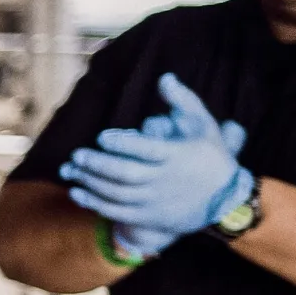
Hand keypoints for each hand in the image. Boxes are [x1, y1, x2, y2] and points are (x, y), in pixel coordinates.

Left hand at [61, 73, 250, 240]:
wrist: (225, 201)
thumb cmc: (210, 157)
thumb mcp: (204, 125)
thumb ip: (183, 101)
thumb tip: (164, 77)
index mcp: (177, 156)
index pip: (147, 150)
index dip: (123, 143)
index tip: (101, 137)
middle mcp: (164, 180)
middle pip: (126, 174)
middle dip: (97, 165)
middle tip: (76, 155)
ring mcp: (155, 201)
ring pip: (117, 194)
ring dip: (90, 183)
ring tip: (70, 170)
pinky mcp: (148, 217)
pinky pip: (117, 212)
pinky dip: (94, 203)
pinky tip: (76, 193)